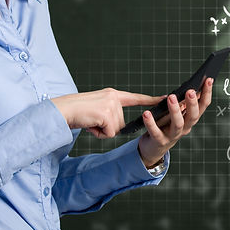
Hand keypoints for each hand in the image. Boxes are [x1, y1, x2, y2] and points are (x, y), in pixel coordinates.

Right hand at [50, 88, 164, 138]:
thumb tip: (117, 128)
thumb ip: (110, 113)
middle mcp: (114, 97)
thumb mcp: (98, 109)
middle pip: (121, 123)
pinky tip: (91, 125)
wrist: (63, 110)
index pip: (136, 98)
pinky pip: (109, 134)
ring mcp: (111, 105)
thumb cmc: (77, 112)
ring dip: (102, 131)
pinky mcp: (106, 114)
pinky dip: (99, 134)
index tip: (167, 98)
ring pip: (115, 130)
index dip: (151, 100)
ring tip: (90, 122)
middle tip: (93, 121)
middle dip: (107, 127)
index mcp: (113, 95)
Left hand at [138, 77, 213, 166]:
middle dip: (193, 103)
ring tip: (171, 97)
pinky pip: (156, 132)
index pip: (203, 106)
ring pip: (177, 124)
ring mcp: (173, 135)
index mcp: (190, 119)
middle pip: (193, 116)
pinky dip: (151, 123)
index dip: (207, 93)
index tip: (208, 80)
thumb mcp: (176, 114)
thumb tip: (190, 87)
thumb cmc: (165, 126)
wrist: (152, 148)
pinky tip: (147, 113)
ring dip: (175, 110)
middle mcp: (185, 128)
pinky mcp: (159, 141)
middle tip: (190, 91)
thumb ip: (183, 103)